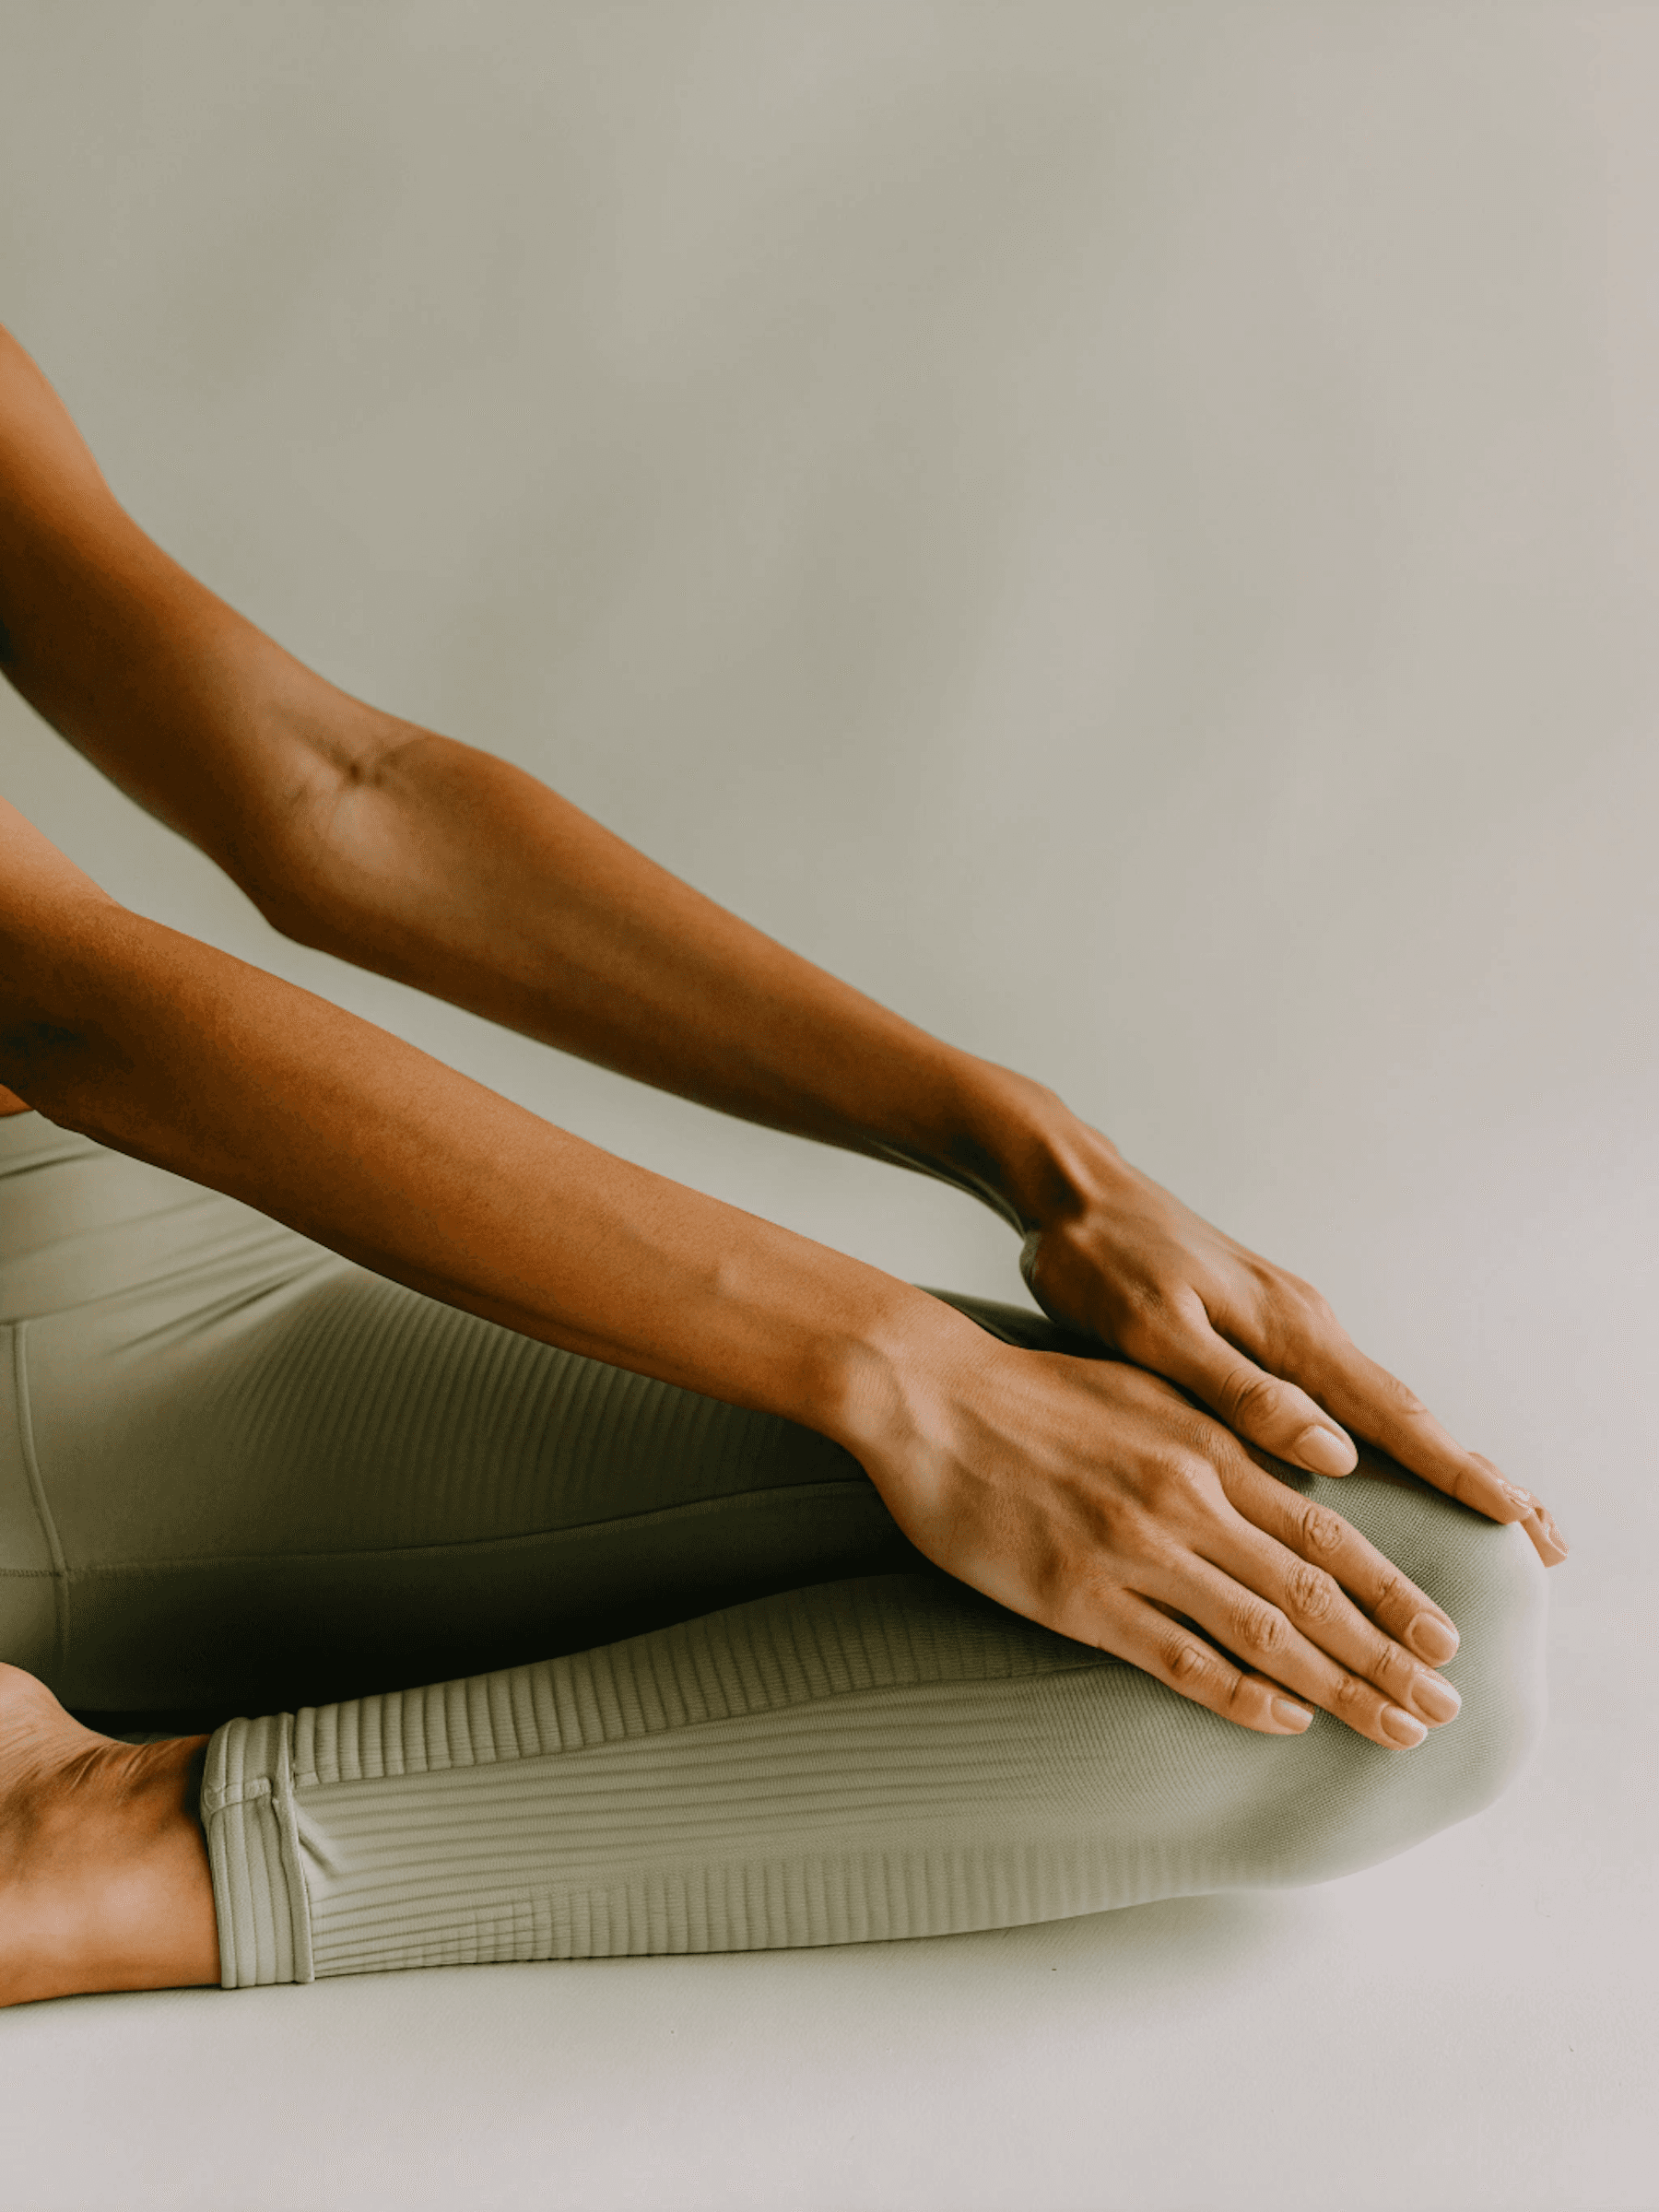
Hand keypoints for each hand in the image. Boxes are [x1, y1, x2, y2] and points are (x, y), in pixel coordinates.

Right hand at [862, 1324, 1467, 1744]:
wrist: (930, 1396)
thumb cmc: (1033, 1391)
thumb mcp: (1145, 1391)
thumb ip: (1220, 1436)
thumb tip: (1296, 1470)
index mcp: (1207, 1448)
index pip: (1328, 1533)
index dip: (1393, 1591)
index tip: (1444, 1635)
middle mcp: (1186, 1502)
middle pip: (1315, 1592)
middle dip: (1390, 1655)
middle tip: (1444, 1705)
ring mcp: (1135, 1553)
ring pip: (1264, 1634)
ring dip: (1340, 1688)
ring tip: (1393, 1728)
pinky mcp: (1079, 1598)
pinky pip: (1180, 1660)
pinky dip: (1243, 1696)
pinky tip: (1285, 1720)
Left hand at [1017, 1139, 1568, 1566]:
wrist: (1074, 1192)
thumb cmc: (1100, 1261)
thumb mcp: (1156, 1331)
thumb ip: (1239, 1391)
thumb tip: (1334, 1452)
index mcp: (1289, 1331)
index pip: (1392, 1416)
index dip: (1457, 1473)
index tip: (1518, 1522)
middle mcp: (1304, 1325)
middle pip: (1407, 1413)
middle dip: (1476, 1475)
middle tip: (1545, 1540)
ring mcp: (1287, 1324)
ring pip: (1380, 1403)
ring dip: (1439, 1458)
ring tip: (1494, 1512)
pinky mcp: (1261, 1327)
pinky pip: (1343, 1390)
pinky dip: (1386, 1432)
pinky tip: (1387, 1462)